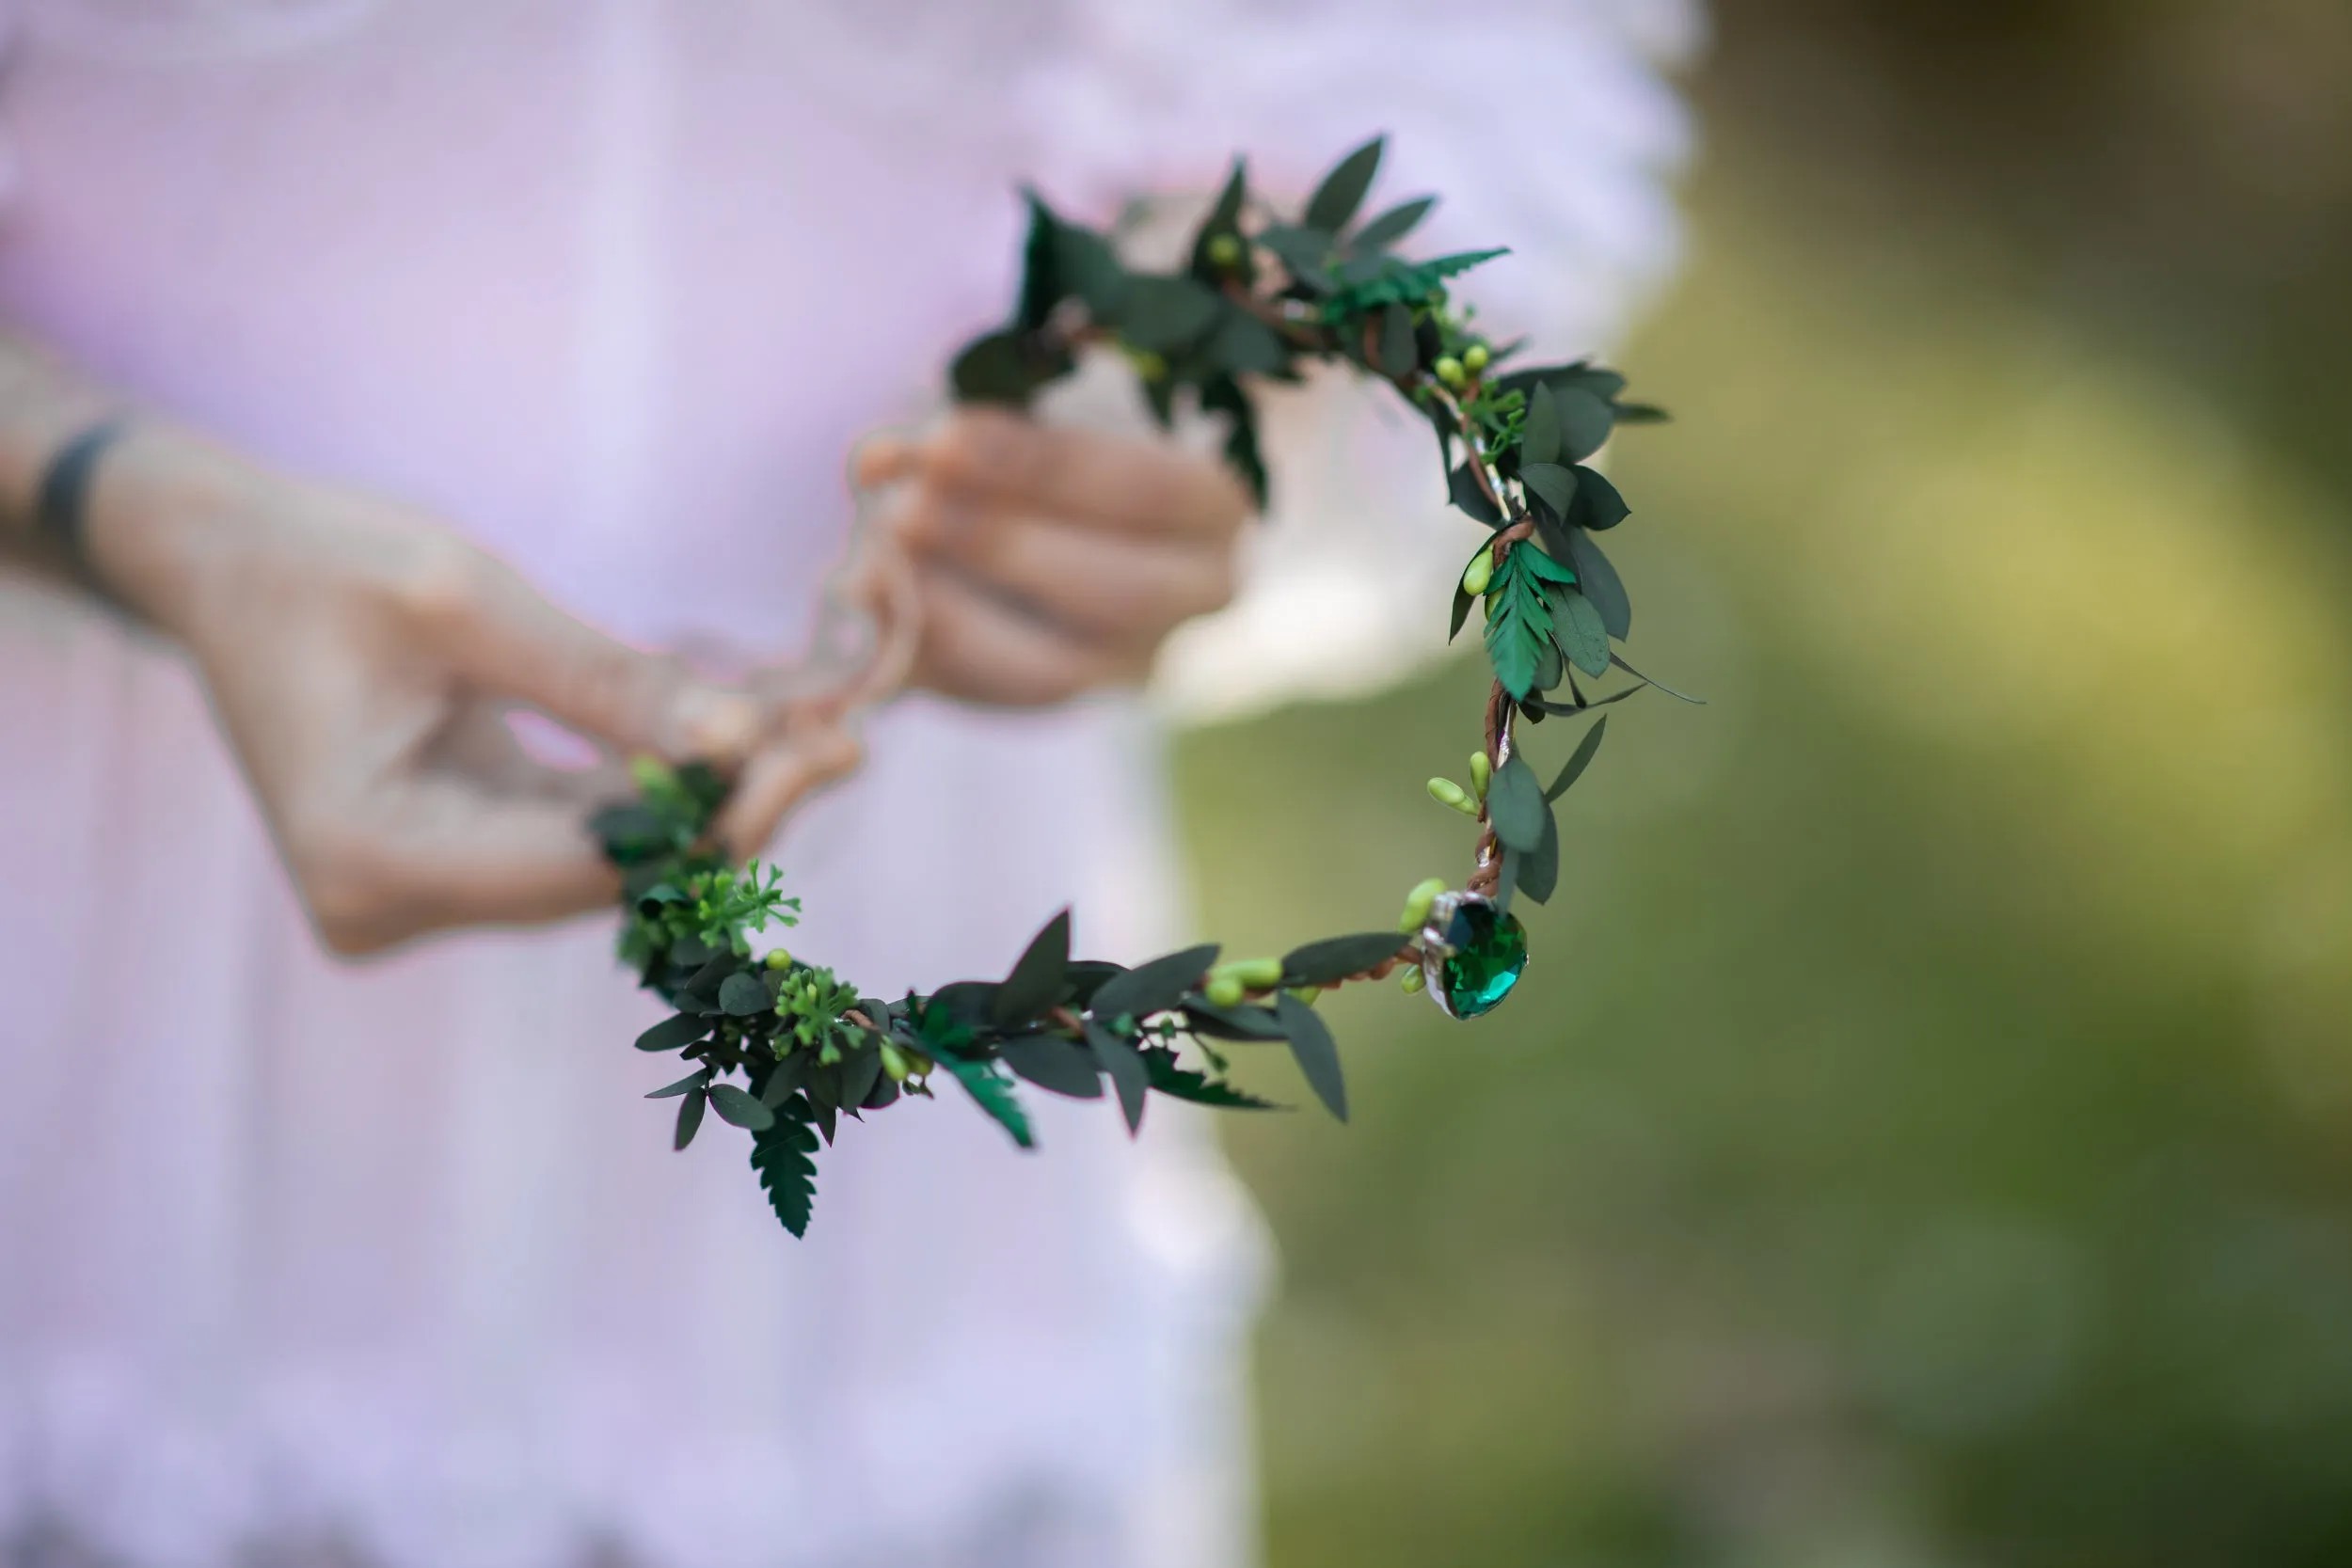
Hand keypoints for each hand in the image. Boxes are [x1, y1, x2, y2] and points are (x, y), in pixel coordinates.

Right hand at [87, 431, 858, 954]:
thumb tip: (750, 735)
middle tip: (848, 736)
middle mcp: (387, 907)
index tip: (829, 750)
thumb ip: (606, 680)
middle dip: (733, 808)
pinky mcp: (447, 870)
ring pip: (607, 868)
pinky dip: (658, 792)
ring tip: (821, 732)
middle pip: (609, 881)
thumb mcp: (468, 598)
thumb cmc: (324, 561)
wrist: (224, 566)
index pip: (591, 866)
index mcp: (371, 855)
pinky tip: (746, 740)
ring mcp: (415, 901)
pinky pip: (578, 842)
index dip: (723, 817)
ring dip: (709, 801)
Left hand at [852, 408, 1250, 707]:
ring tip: (874, 566)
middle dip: (996, 547)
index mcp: (1213, 510)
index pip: (1145, 494)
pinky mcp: (1060, 700)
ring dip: (953, 620)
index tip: (944, 436)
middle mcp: (1192, 602)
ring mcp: (1129, 665)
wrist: (1075, 505)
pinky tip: (865, 611)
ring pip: (1052, 675)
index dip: (1038, 469)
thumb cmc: (1064, 432)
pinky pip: (987, 701)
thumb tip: (881, 461)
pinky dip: (920, 660)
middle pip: (1113, 594)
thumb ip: (981, 426)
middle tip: (903, 505)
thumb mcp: (1044, 403)